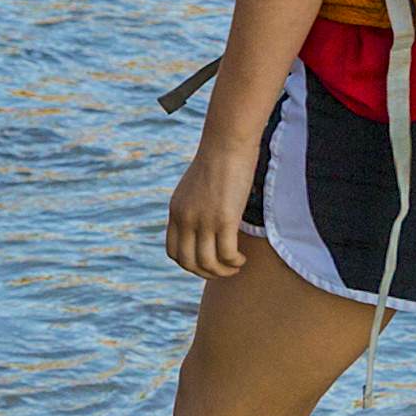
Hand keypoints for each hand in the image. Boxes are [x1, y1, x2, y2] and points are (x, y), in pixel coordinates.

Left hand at [165, 127, 258, 282]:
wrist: (227, 142)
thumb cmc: (218, 160)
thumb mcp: (196, 187)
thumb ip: (195, 207)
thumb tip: (206, 223)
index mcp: (176, 212)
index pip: (173, 252)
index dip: (190, 264)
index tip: (207, 262)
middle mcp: (185, 219)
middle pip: (188, 262)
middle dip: (206, 273)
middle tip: (223, 270)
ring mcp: (203, 220)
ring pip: (208, 263)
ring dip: (223, 271)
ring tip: (236, 266)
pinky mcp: (224, 218)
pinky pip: (226, 254)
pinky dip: (234, 262)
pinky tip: (242, 259)